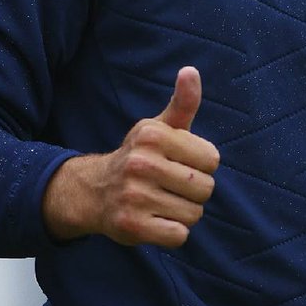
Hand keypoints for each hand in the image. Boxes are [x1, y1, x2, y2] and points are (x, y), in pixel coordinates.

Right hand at [42, 66, 219, 247]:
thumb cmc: (140, 155)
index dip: (201, 165)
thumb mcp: (160, 127)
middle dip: (194, 191)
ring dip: (183, 213)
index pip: (212, 159)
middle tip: (170, 186)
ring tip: (161, 202)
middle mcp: (141, 163)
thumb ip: (183, 103)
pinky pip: (179, 236)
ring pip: (193, 214)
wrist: (94, 190)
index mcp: (153, 135)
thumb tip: (190, 70)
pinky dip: (173, 232)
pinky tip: (156, 220)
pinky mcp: (132, 226)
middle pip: (205, 188)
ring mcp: (135, 196)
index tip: (180, 163)